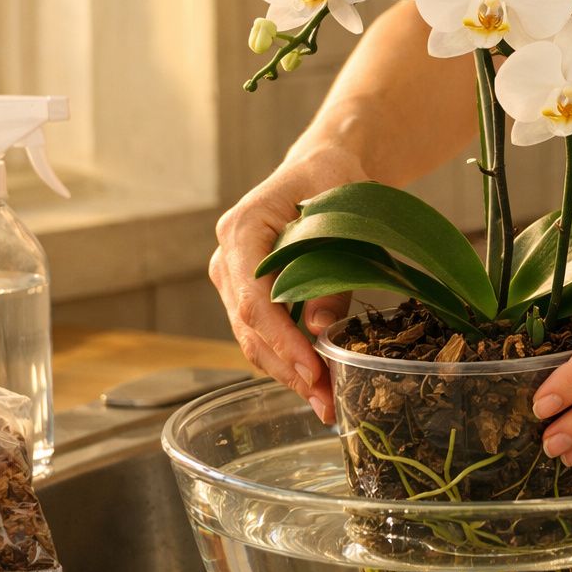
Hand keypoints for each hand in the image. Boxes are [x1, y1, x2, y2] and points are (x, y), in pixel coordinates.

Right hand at [209, 147, 366, 420]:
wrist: (321, 168)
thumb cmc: (334, 180)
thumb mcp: (343, 215)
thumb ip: (330, 270)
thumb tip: (319, 329)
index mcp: (243, 228)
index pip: (253, 296)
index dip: (281, 339)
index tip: (313, 369)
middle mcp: (227, 257)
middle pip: (249, 326)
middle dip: (289, 368)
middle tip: (327, 401)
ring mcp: (232, 278)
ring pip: (251, 338)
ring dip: (287, 374)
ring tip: (326, 402)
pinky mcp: (246, 294)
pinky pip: (261, 335)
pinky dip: (286, 361)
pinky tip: (316, 382)